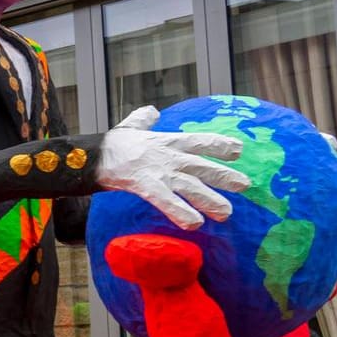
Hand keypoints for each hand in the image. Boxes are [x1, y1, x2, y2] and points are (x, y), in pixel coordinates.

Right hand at [97, 106, 249, 229]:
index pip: (201, 141)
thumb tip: (150, 111)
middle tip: (244, 185)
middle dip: (225, 176)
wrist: (91, 155)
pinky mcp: (148, 188)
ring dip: (211, 201)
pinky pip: (169, 203)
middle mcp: (170, 157)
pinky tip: (195, 224)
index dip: (220, 145)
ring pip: (192, 188)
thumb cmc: (113, 144)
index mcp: (169, 141)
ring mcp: (160, 173)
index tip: (238, 150)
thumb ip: (144, 119)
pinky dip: (183, 213)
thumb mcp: (131, 126)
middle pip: (203, 167)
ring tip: (226, 213)